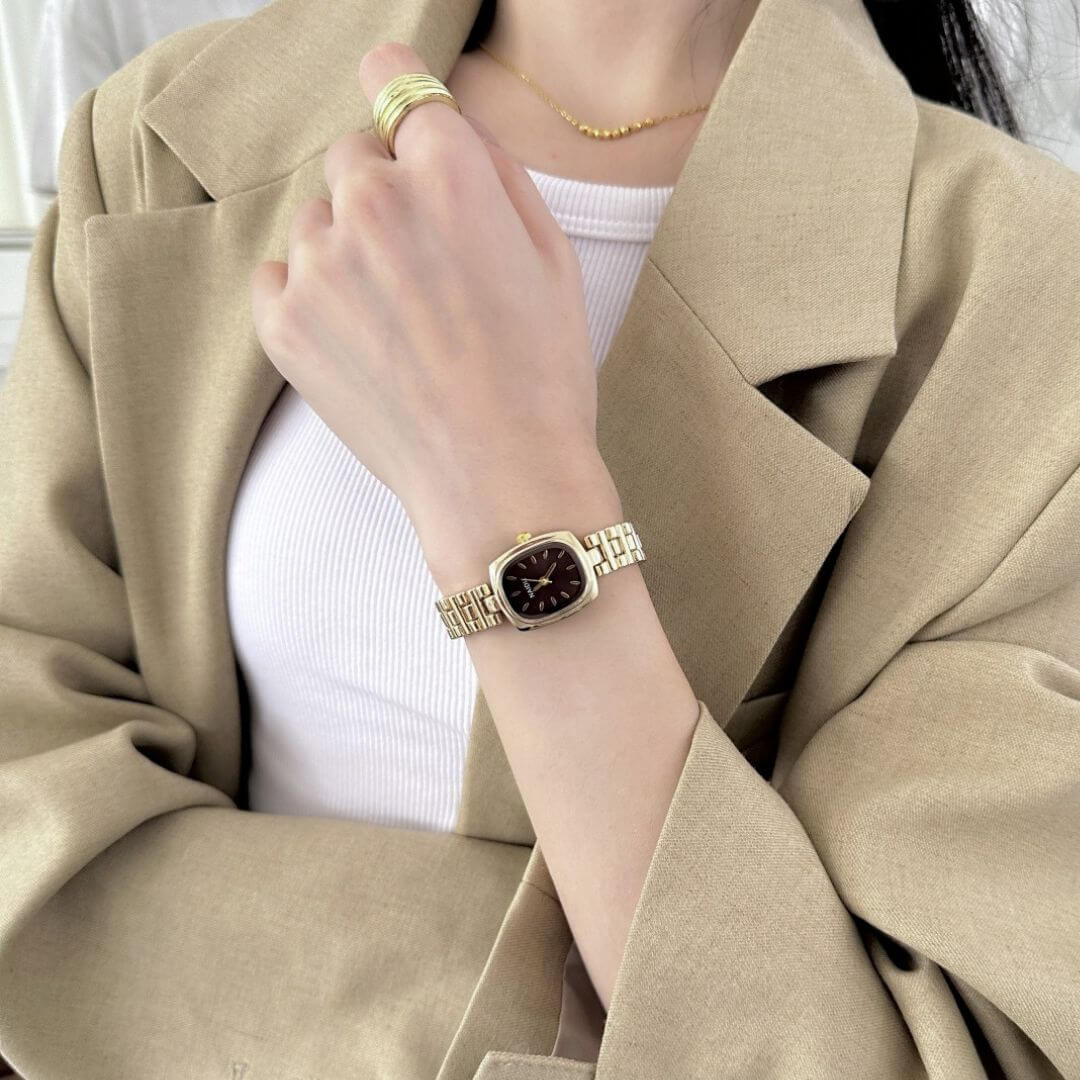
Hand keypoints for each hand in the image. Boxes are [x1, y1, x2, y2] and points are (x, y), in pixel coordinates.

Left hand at [249, 41, 602, 529]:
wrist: (499, 476)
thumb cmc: (541, 373)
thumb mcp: (553, 257)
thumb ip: (498, 171)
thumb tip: (454, 130)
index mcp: (447, 171)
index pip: (391, 74)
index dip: (400, 96)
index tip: (402, 125)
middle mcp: (373, 200)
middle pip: (352, 154)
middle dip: (383, 191)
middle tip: (421, 264)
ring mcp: (320, 262)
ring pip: (317, 220)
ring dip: (347, 250)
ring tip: (396, 320)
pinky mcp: (283, 321)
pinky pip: (281, 275)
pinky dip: (312, 297)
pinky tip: (361, 342)